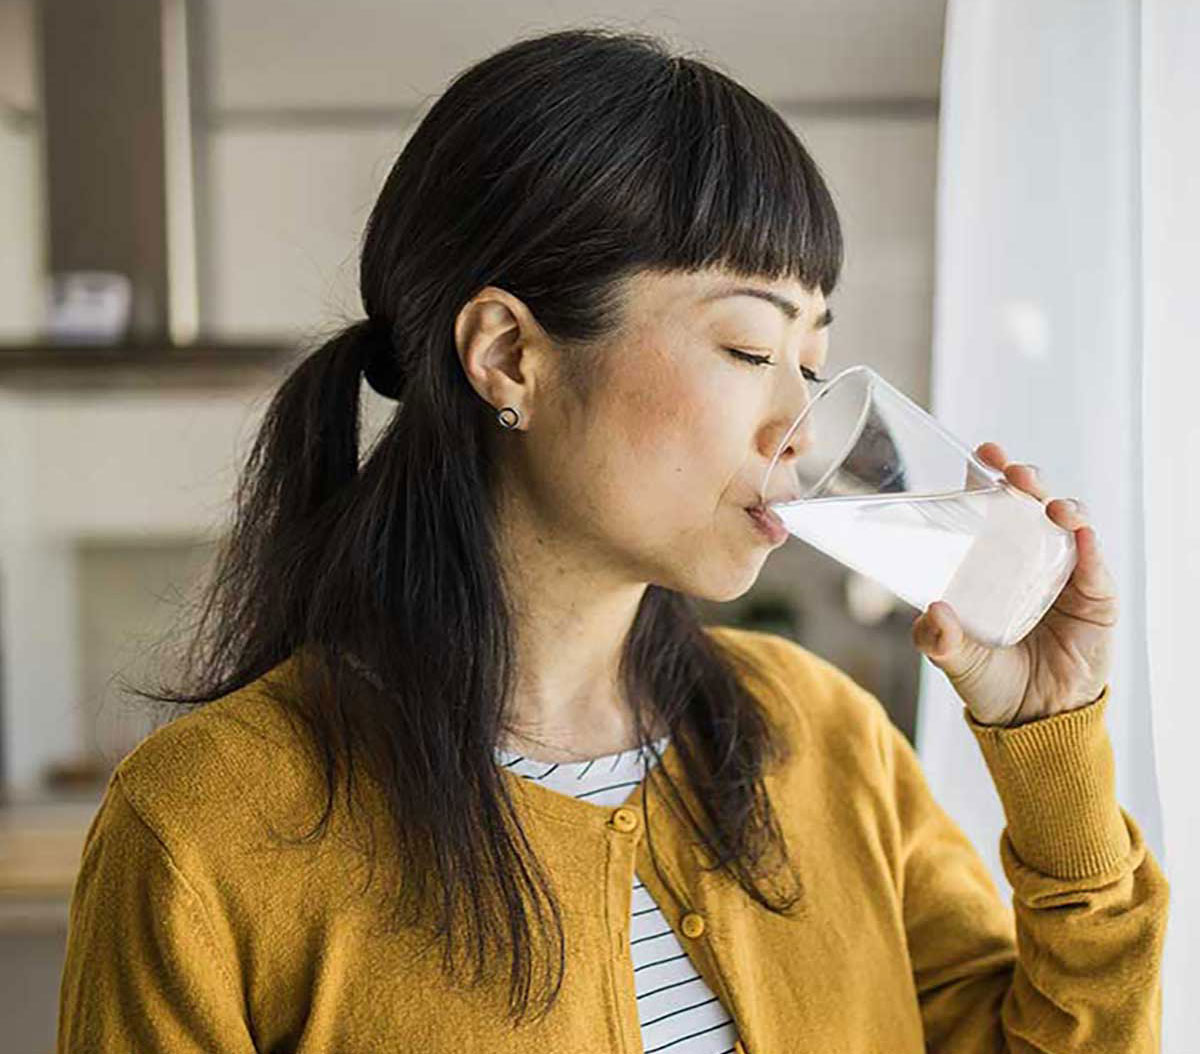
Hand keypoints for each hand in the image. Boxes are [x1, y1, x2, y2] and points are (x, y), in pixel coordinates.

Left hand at [911, 442, 1117, 726]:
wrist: (1032, 719)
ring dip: (1059, 506)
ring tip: (1045, 503)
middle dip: (1025, 481)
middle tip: (1011, 472)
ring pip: (1068, 526)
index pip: (991, 508)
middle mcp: (1029, 560)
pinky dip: (1088, 546)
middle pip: (1032, 505)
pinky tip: (1078, 533)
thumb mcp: (954, 657)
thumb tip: (933, 613)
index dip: (988, 477)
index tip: (981, 454)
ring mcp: (1065, 575)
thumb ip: (937, 638)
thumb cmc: (989, 679)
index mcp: (992, 562)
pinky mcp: (1095, 599)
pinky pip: (1095, 566)